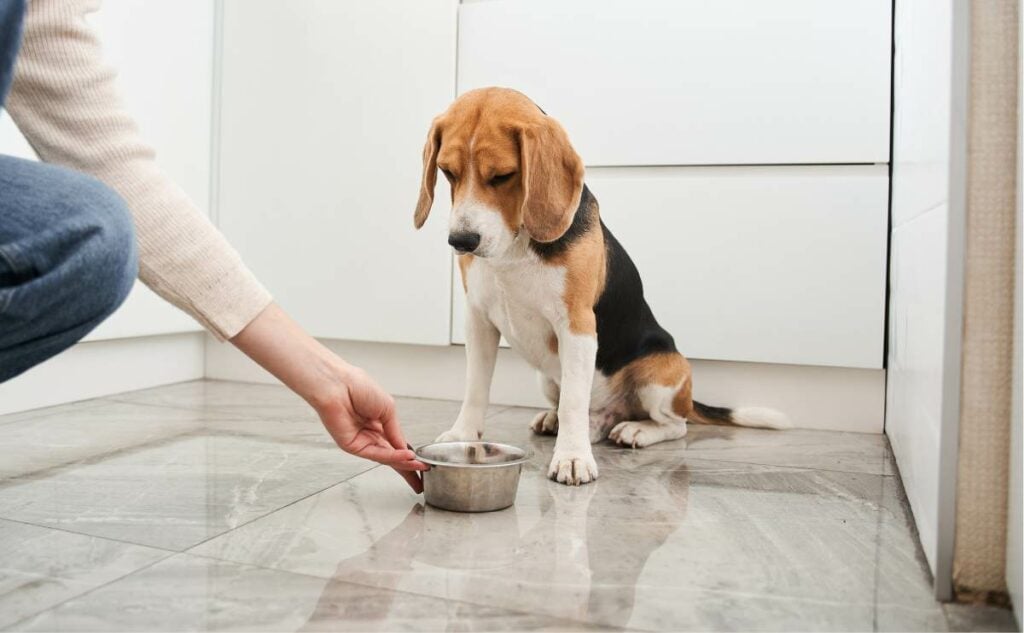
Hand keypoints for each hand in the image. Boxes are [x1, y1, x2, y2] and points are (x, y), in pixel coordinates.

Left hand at [230, 303, 427, 492]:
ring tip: (420, 467)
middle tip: (422, 479)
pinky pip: (376, 454)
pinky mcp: (351, 446)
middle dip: (408, 468)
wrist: (338, 384)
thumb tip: (406, 448)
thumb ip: (396, 431)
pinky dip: (392, 457)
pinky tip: (406, 457)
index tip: (424, 464)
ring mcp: (361, 441)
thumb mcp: (388, 409)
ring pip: (386, 457)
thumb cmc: (359, 387)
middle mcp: (369, 435)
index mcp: (378, 424)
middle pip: (392, 457)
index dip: (410, 455)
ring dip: (404, 463)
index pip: (396, 444)